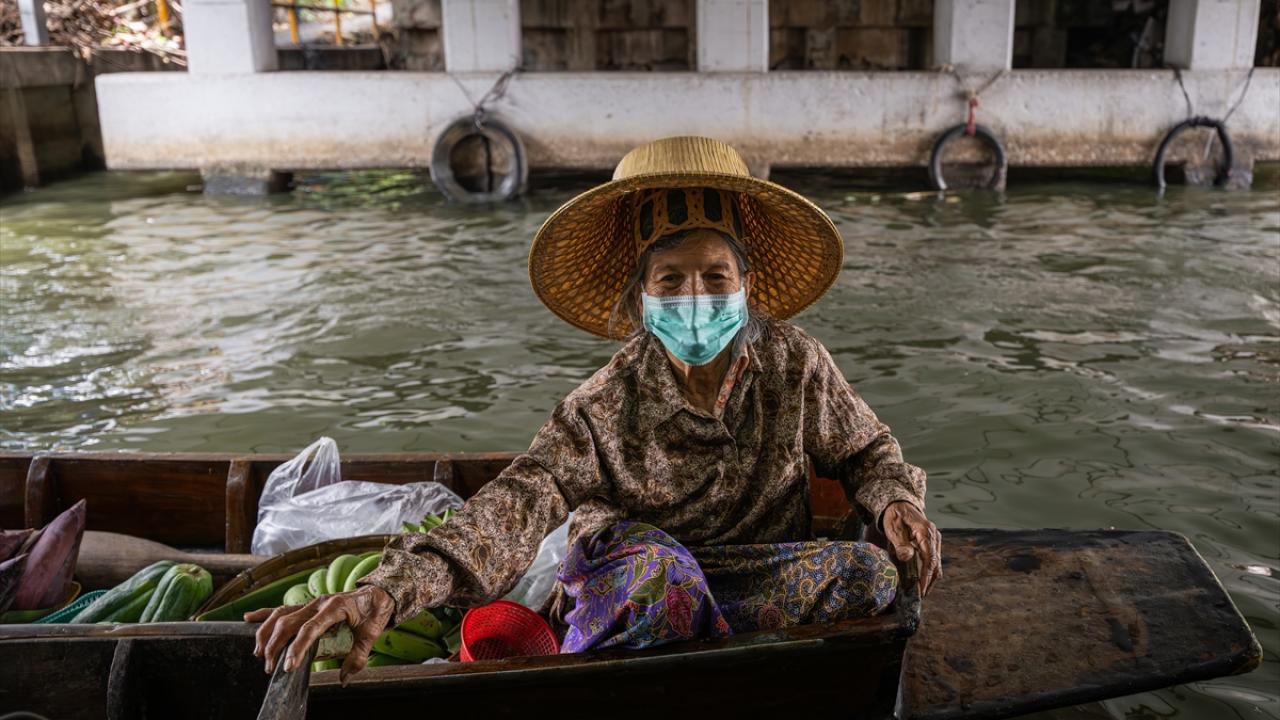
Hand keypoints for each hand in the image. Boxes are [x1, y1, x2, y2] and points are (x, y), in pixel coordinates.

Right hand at [246, 584, 394, 682]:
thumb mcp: (372, 633)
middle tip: (270, 667)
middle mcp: (319, 602)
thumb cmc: (375, 610)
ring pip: (281, 614)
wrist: (379, 591)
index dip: (297, 648)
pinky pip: (283, 609)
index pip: (310, 629)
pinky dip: (265, 614)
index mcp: (335, 607)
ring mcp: (312, 603)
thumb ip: (359, 655)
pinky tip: (249, 618)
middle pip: (289, 622)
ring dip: (267, 633)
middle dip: (276, 645)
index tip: (288, 666)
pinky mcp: (308, 606)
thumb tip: (344, 677)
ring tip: (259, 654)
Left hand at [881, 501, 941, 595]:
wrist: (899, 505)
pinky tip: (922, 581)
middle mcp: (934, 536)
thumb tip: (907, 557)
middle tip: (921, 596)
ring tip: (921, 592)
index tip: (921, 590)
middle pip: (936, 563)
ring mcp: (935, 539)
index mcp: (925, 531)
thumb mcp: (893, 528)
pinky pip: (933, 560)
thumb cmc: (894, 516)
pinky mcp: (932, 543)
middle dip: (929, 581)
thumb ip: (900, 543)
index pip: (930, 559)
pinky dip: (929, 571)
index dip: (926, 576)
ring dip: (930, 578)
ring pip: (937, 563)